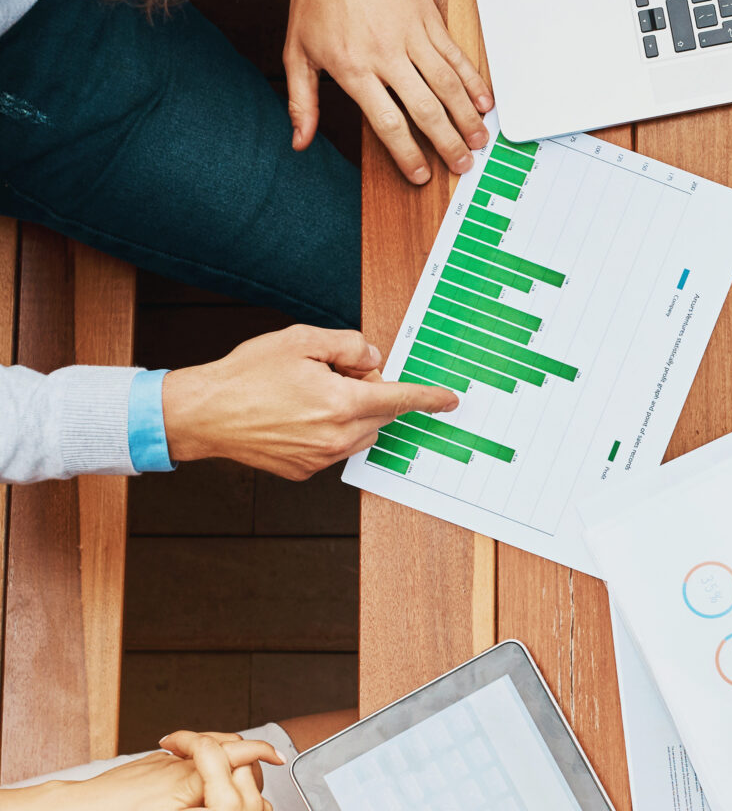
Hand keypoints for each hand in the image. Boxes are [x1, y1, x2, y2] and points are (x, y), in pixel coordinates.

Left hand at [16, 733, 280, 810]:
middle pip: (224, 746)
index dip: (261, 754)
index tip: (280, 759)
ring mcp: (167, 764)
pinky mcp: (155, 766)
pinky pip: (189, 759)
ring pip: (207, 752)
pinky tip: (206, 780)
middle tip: (268, 768)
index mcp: (185, 780)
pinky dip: (207, 763)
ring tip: (243, 773)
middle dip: (249, 752)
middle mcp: (178, 766)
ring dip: (228, 757)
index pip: (232, 757)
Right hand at [156, 731, 286, 810]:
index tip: (170, 742)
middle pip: (235, 751)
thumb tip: (180, 803)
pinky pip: (250, 790)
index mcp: (226, 801)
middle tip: (185, 752)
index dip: (186, 739)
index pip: (210, 750)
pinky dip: (232, 785)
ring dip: (223, 764)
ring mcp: (261, 808)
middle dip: (208, 745)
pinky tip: (214, 801)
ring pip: (246, 769)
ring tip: (199, 775)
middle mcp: (249, 799)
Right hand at [162, 325, 459, 477]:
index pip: (399, 399)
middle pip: (380, 414)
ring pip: (360, 433)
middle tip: (332, 374)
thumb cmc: (246, 375)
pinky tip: (294, 416)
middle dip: (370, 392)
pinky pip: (334, 448)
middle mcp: (336, 437)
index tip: (450, 399)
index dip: (428, 397)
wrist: (203, 414)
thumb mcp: (300, 340)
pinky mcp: (304, 471)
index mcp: (341, 404)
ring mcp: (320, 458)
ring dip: (351, 414)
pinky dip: (328, 431)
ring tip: (308, 395)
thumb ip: (348, 345)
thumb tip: (373, 360)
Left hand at [284, 0, 491, 183]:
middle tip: (462, 164)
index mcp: (353, 67)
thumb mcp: (297, 52)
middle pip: (426, 109)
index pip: (388, 122)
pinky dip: (472, 80)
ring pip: (447, 84)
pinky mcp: (427, 18)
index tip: (420, 173)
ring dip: (466, 116)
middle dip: (448, 143)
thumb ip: (301, 102)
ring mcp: (410, 35)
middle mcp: (385, 54)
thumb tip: (299, 140)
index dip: (407, 154)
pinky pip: (455, 55)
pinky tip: (482, 100)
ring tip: (479, 139)